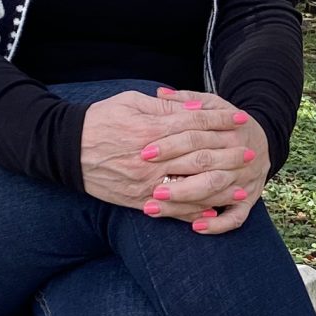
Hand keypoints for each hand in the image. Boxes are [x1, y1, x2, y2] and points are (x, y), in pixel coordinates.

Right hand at [78, 89, 266, 232]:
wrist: (64, 150)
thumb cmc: (99, 120)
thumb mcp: (130, 103)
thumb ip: (164, 108)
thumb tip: (194, 108)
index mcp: (150, 131)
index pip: (194, 124)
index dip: (219, 120)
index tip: (240, 118)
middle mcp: (150, 159)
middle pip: (198, 157)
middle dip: (227, 155)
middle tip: (251, 154)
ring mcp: (144, 183)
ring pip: (189, 189)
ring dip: (218, 189)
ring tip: (241, 187)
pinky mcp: (137, 201)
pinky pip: (170, 210)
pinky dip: (193, 213)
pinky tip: (212, 212)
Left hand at [155, 87, 268, 234]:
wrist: (263, 141)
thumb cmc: (228, 123)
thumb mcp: (213, 105)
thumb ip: (187, 100)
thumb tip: (160, 93)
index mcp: (227, 130)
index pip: (196, 137)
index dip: (170, 145)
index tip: (145, 153)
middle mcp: (238, 155)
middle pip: (205, 166)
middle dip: (175, 176)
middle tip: (149, 187)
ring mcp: (244, 180)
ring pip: (215, 192)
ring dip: (185, 202)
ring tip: (154, 207)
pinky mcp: (249, 200)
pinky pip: (236, 217)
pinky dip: (218, 224)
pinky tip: (196, 227)